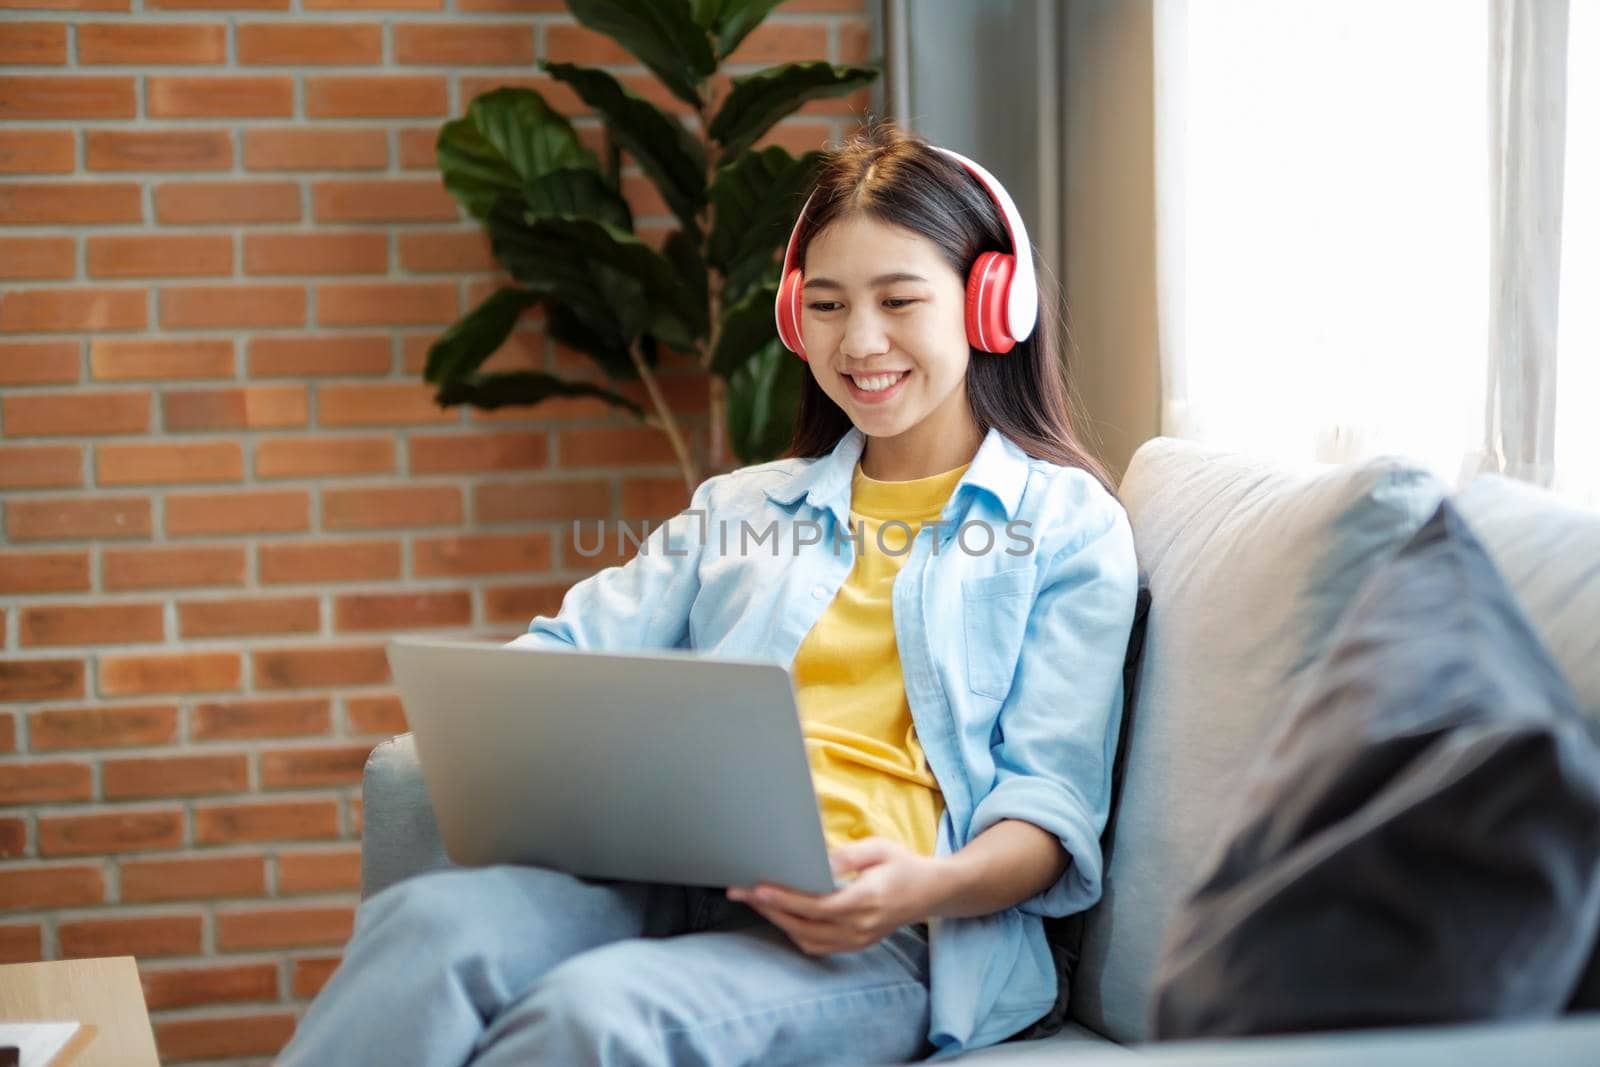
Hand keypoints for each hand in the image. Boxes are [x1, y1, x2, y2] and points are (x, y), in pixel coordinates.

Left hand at [727, 837, 944, 955]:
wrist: (932, 892)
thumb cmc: (904, 865)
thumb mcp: (880, 848)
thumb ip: (848, 855)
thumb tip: (818, 859)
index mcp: (866, 899)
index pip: (817, 905)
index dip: (785, 898)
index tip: (759, 887)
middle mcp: (861, 926)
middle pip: (805, 925)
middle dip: (769, 908)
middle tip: (741, 892)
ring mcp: (858, 940)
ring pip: (808, 939)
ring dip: (778, 922)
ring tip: (755, 901)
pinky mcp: (856, 945)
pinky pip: (818, 946)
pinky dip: (795, 933)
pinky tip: (781, 916)